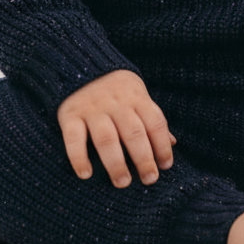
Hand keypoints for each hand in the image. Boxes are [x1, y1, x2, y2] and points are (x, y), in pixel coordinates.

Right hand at [57, 70, 174, 187]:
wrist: (80, 61)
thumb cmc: (116, 87)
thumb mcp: (137, 95)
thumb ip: (151, 118)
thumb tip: (173, 142)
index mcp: (136, 97)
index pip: (155, 122)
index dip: (163, 145)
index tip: (165, 166)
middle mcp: (116, 102)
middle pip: (134, 133)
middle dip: (144, 159)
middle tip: (149, 179)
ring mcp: (92, 108)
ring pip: (107, 138)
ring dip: (116, 163)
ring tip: (123, 182)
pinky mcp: (69, 114)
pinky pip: (74, 138)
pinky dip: (79, 157)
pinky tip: (86, 174)